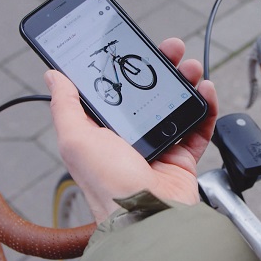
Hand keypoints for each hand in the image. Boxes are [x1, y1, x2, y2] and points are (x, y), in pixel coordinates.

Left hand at [45, 38, 217, 223]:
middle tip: (171, 49)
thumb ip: (65, 105)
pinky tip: (207, 90)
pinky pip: (199, 127)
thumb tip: (53, 76)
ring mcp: (159, 147)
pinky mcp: (183, 159)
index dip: (124, 66)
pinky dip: (206, 107)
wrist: (145, 215)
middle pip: (149, 93)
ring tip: (191, 68)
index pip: (115, 90)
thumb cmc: (107, 182)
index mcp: (103, 132)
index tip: (134, 46)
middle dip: (162, 67)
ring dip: (186, 82)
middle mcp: (130, 139)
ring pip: (177, 105)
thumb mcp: (75, 139)